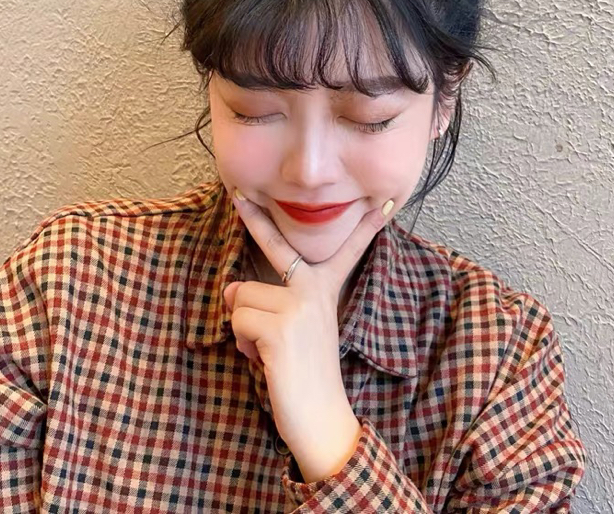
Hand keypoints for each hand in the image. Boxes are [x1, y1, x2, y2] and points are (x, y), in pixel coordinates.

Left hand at [222, 188, 394, 480]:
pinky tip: (264, 361)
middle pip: (277, 246)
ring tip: (268, 351)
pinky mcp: (279, 326)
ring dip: (244, 327)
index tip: (383, 205)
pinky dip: (242, 343)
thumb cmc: (307, 375)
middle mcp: (314, 290)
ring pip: (241, 296)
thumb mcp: (295, 331)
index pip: (346, 251)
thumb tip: (230, 288)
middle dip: (255, 217)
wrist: (323, 420)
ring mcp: (298, 305)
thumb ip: (269, 303)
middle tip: (237, 193)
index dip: (363, 227)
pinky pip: (238, 319)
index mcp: (325, 290)